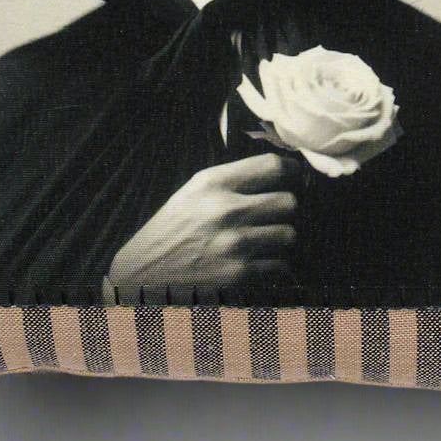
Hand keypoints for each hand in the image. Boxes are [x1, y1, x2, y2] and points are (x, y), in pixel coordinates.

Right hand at [107, 153, 298, 303]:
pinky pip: (280, 264)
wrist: (145, 272)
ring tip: (270, 238)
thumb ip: (233, 178)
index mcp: (214, 182)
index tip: (294, 176)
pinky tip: (262, 260)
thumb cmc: (174, 227)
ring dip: (283, 237)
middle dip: (287, 208)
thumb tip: (279, 171)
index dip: (292, 170)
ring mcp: (234, 243)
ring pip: (289, 234)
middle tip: (279, 213)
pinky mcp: (239, 273)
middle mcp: (226, 209)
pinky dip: (276, 264)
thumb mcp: (195, 189)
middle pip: (288, 201)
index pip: (272, 166)